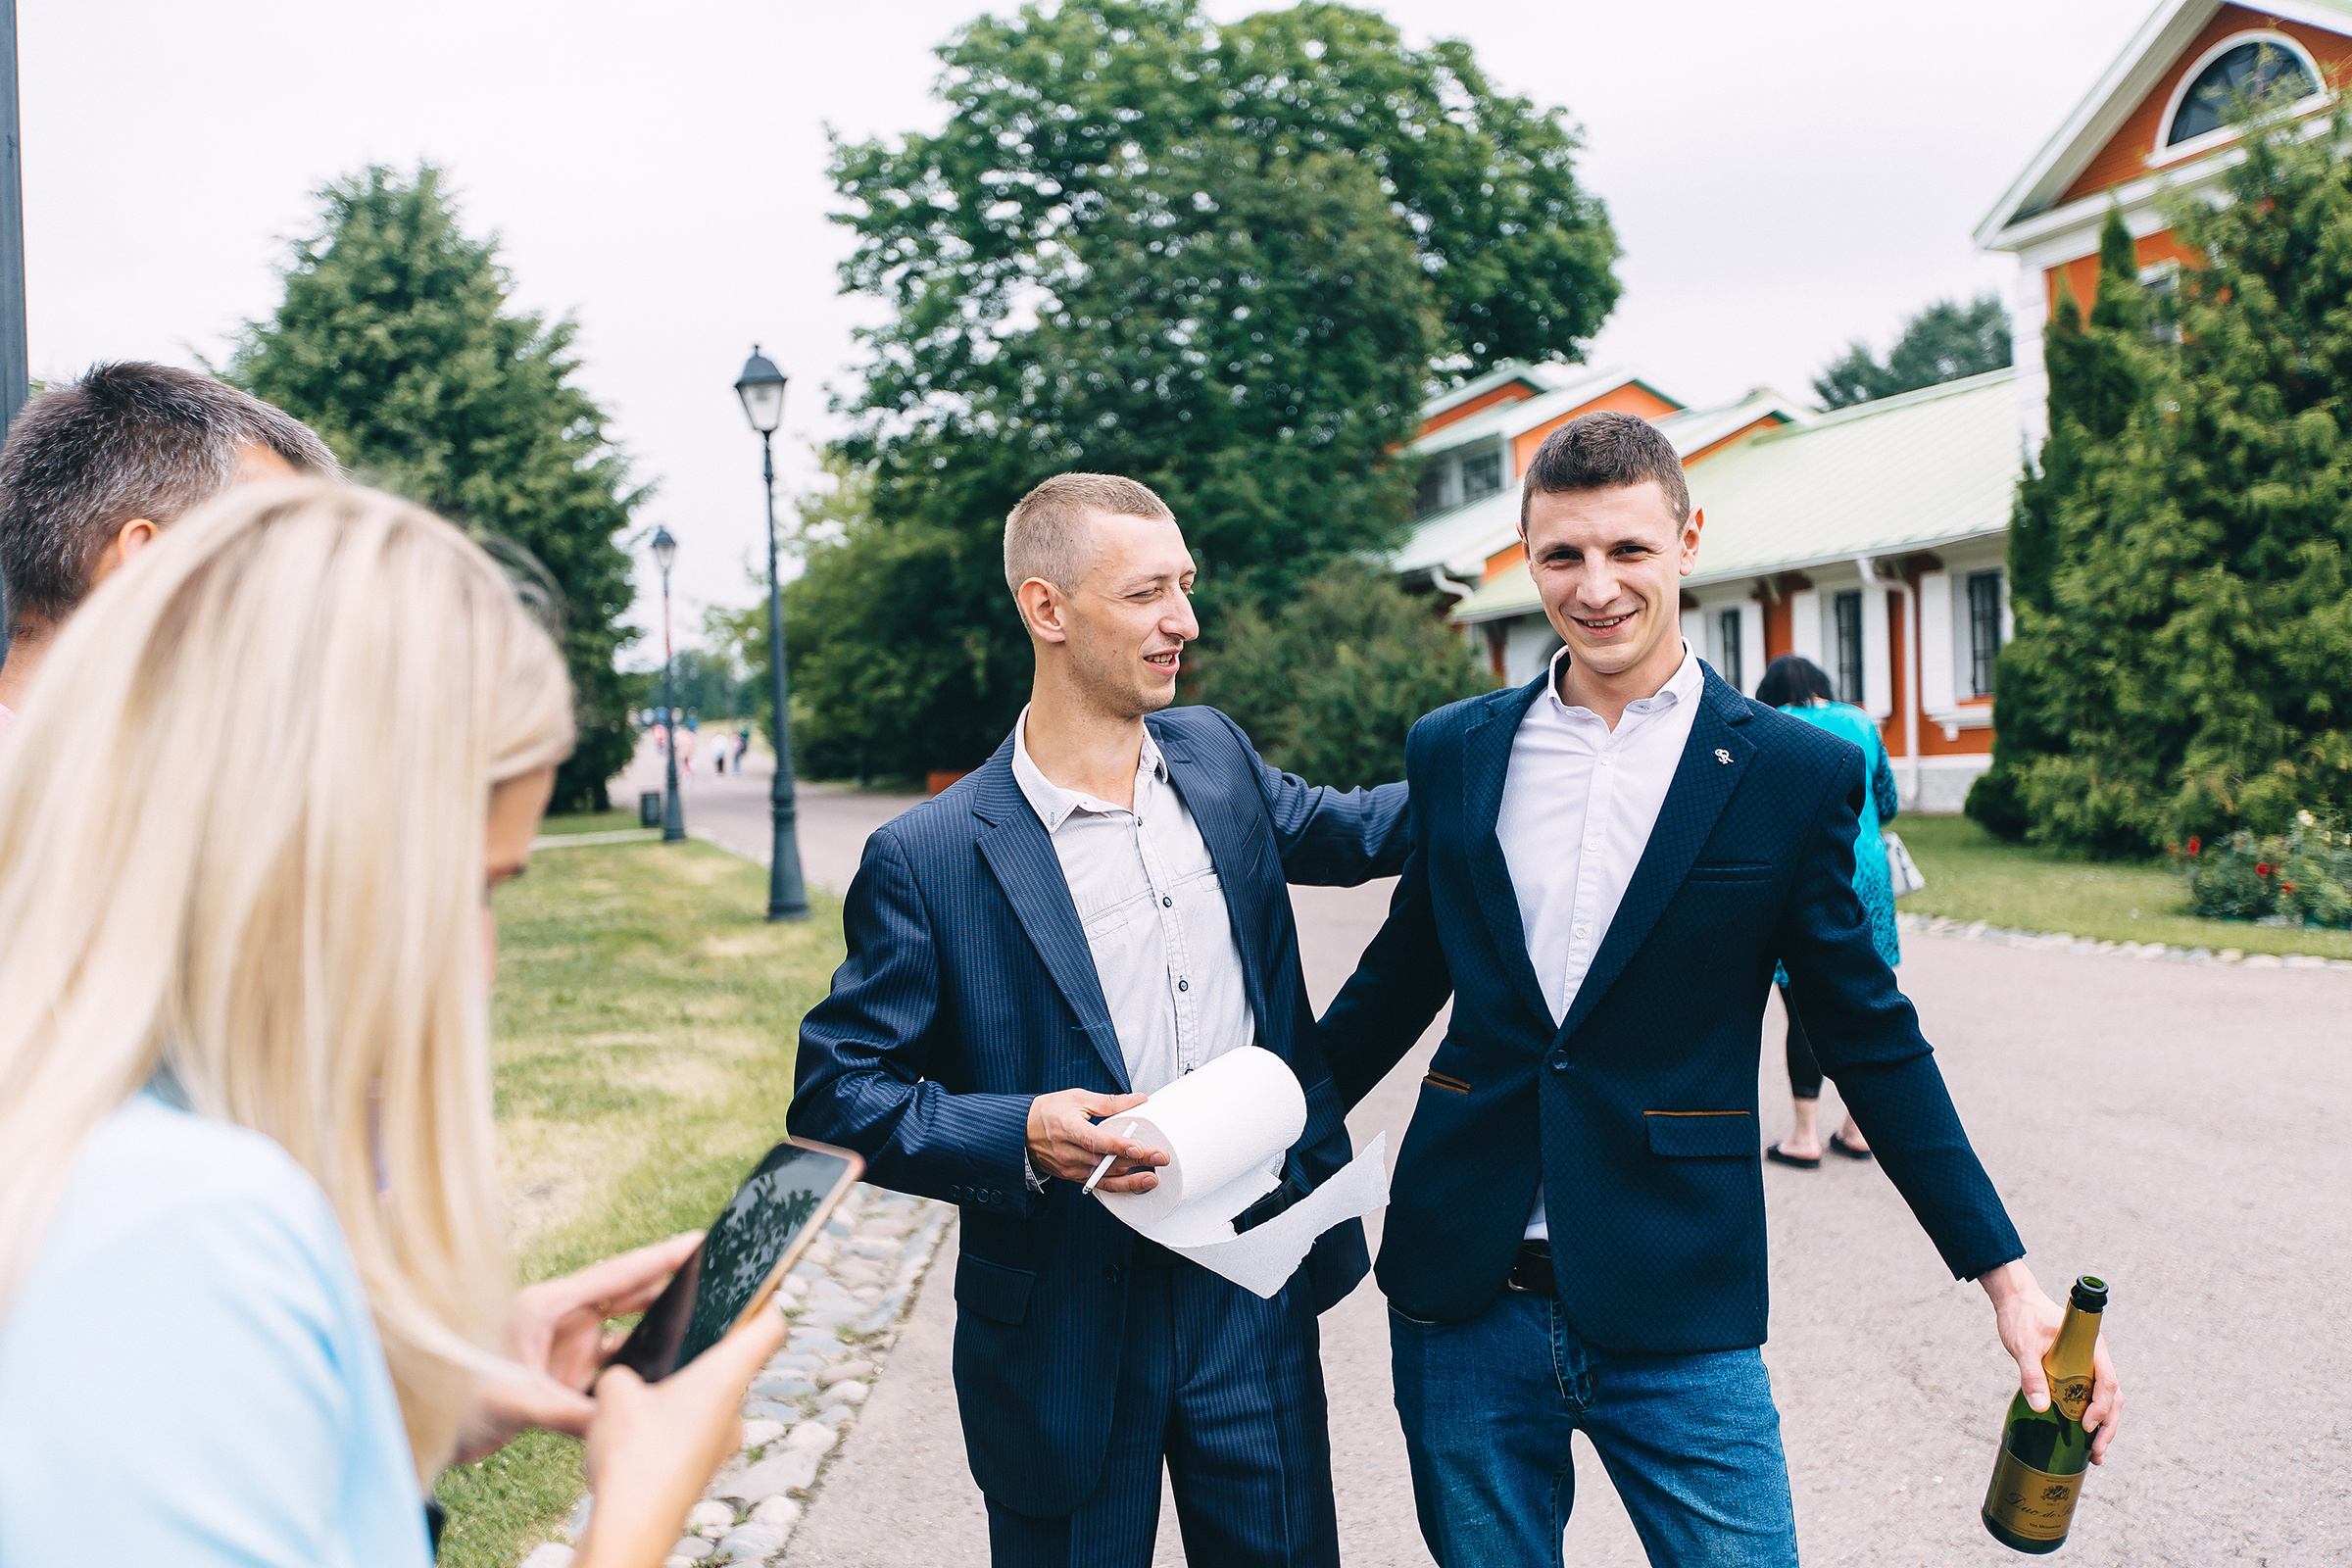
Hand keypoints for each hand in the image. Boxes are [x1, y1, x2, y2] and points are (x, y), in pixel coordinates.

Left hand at [450, 1233, 702, 1463]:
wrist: (419, 1427)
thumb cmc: (451, 1396)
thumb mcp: (511, 1400)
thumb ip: (565, 1410)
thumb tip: (613, 1423)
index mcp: (548, 1306)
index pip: (616, 1274)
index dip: (659, 1258)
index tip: (699, 1241)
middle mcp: (560, 1322)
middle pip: (628, 1300)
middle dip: (670, 1291)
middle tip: (718, 1283)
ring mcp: (562, 1351)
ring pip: (623, 1339)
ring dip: (655, 1338)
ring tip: (700, 1331)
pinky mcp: (561, 1380)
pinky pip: (609, 1373)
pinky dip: (633, 1376)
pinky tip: (662, 1379)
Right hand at [573, 1298, 786, 1567]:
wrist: (633, 1527)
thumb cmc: (633, 1454)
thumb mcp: (615, 1392)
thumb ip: (624, 1370)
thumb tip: (625, 1376)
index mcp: (727, 1377)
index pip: (769, 1326)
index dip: (763, 1301)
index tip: (748, 1289)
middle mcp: (736, 1409)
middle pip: (734, 1362)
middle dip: (701, 1348)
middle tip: (668, 1336)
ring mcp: (723, 1442)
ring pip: (710, 1399)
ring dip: (682, 1388)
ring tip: (639, 1386)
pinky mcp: (704, 1467)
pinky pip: (695, 1430)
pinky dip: (672, 1420)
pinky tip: (637, 1426)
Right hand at [1025, 1088, 1166, 1192]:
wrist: (1022, 1132)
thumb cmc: (1048, 1111)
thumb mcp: (1077, 1098)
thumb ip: (1110, 1102)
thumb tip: (1139, 1099)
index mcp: (1068, 1128)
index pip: (1096, 1140)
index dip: (1118, 1146)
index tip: (1138, 1148)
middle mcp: (1068, 1152)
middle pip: (1105, 1161)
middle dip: (1136, 1162)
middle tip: (1161, 1158)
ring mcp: (1070, 1168)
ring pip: (1104, 1178)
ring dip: (1130, 1180)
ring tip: (1154, 1178)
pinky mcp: (1073, 1177)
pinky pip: (1099, 1185)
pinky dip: (1119, 1186)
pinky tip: (1136, 1184)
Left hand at [1980, 1261, 2122, 1462]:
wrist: (2016, 1298)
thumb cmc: (2021, 1317)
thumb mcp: (2023, 1346)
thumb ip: (2031, 1374)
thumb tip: (2040, 1407)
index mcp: (2091, 1346)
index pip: (2107, 1382)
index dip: (2101, 1408)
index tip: (2087, 1426)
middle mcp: (2096, 1356)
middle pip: (2112, 1396)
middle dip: (2108, 1426)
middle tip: (2098, 1454)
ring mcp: (2089, 1362)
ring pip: (2106, 1398)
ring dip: (2104, 1425)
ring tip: (2096, 1454)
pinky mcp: (2078, 1368)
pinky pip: (2092, 1394)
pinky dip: (2092, 1415)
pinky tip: (2085, 1434)